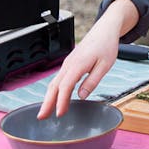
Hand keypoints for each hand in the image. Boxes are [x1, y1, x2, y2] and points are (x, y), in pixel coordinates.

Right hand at [37, 0, 139, 118]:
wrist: (104, 31)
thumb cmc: (106, 46)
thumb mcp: (104, 66)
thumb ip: (92, 81)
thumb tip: (81, 96)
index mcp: (78, 65)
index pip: (66, 87)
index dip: (61, 102)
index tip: (59, 114)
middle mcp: (69, 64)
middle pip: (54, 86)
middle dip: (47, 102)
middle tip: (42, 117)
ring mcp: (68, 64)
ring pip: (54, 83)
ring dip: (49, 98)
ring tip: (45, 112)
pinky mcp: (70, 64)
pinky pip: (59, 79)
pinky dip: (55, 91)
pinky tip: (55, 98)